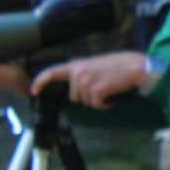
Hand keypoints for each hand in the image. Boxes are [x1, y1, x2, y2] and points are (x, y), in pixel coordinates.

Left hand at [31, 52, 150, 108]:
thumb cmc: (119, 65)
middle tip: (100, 88)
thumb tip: (77, 87)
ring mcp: (86, 81)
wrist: (135, 67)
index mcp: (76, 65)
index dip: (40, 82)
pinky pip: (96, 105)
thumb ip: (82, 72)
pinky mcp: (96, 90)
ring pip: (86, 102)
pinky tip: (111, 98)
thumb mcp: (94, 64)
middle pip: (74, 96)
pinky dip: (104, 105)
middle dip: (86, 97)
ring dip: (97, 100)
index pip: (51, 72)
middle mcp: (78, 73)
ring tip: (108, 90)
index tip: (34, 91)